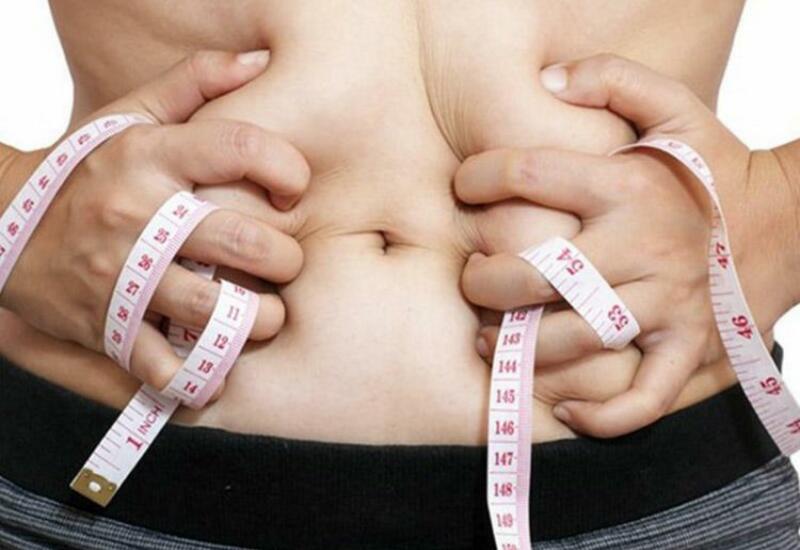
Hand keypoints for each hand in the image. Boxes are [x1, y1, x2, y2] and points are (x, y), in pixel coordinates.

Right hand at [0, 50, 309, 391]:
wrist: (2, 226)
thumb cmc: (86, 170)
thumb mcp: (130, 116)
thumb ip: (194, 82)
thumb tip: (260, 63)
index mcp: (149, 155)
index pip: (238, 147)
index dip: (286, 168)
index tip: (294, 189)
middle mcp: (138, 213)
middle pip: (240, 239)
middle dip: (284, 257)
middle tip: (286, 262)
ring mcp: (120, 274)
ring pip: (213, 307)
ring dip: (258, 320)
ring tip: (266, 315)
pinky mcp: (105, 324)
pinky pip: (163, 361)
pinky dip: (198, 372)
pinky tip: (215, 361)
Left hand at [457, 54, 778, 436]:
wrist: (792, 225)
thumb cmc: (715, 171)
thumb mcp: (676, 108)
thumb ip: (614, 80)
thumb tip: (548, 82)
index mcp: (630, 185)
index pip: (528, 174)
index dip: (478, 178)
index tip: (464, 187)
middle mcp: (645, 245)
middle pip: (535, 272)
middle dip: (483, 281)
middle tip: (473, 279)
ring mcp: (670, 303)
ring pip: (575, 340)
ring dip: (519, 349)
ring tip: (490, 339)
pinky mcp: (691, 348)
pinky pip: (646, 398)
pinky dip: (604, 417)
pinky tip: (565, 412)